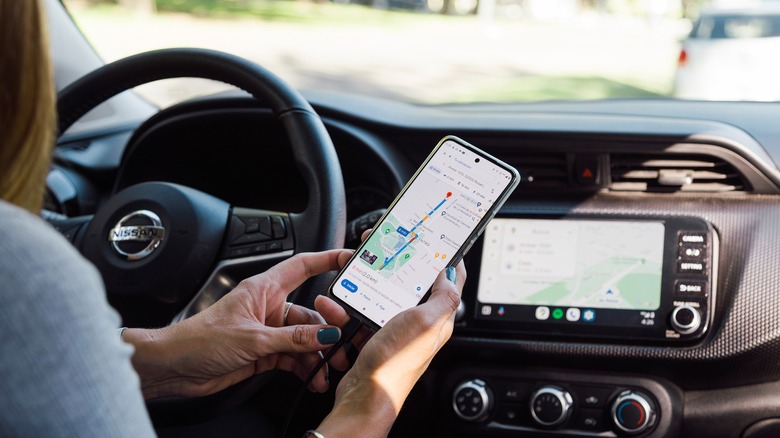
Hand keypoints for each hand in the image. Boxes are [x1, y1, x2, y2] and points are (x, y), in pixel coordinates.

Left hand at [123, 249, 353, 399]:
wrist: (174, 367)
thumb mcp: (253, 339)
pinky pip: (294, 357)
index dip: (326, 260)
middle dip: (328, 329)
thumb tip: (325, 335)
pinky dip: (305, 368)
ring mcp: (267, 331)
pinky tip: (313, 378)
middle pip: (310, 312)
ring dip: (317, 355)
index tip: (350, 261)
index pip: (302, 266)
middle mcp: (268, 308)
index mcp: (263, 289)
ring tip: (326, 370)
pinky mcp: (264, 352)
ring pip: (304, 339)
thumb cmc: (199, 340)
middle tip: (340, 343)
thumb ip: (293, 338)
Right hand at [315, 261, 465, 436]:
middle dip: (398, 264)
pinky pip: (362, 314)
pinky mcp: (375, 339)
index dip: (446, 258)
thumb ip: (443, 297)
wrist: (364, 397)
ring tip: (352, 276)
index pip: (450, 282)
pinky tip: (337, 305)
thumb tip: (451, 273)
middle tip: (385, 247)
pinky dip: (349, 307)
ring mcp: (396, 331)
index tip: (437, 240)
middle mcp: (419, 324)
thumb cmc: (394, 365)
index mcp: (437, 319)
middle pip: (412, 284)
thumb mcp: (425, 323)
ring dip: (366, 286)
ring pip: (383, 297)